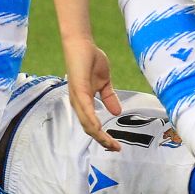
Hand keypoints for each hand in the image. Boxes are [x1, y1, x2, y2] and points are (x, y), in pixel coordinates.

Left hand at [63, 36, 122, 151]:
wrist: (82, 44)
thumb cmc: (90, 60)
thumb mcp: (104, 82)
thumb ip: (109, 97)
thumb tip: (117, 112)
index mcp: (84, 103)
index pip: (92, 125)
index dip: (103, 137)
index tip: (116, 145)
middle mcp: (78, 103)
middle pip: (89, 129)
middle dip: (103, 141)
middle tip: (116, 149)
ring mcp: (77, 98)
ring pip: (86, 123)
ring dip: (99, 135)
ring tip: (110, 144)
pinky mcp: (78, 90)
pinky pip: (85, 109)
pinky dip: (91, 120)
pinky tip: (98, 128)